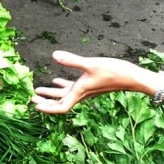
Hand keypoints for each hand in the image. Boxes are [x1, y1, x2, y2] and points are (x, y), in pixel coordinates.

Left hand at [31, 50, 155, 113]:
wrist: (133, 77)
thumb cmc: (114, 71)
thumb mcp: (91, 64)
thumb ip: (72, 60)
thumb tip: (54, 55)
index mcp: (80, 92)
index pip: (61, 107)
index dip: (47, 108)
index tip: (35, 106)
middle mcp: (81, 93)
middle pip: (60, 102)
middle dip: (45, 101)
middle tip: (31, 98)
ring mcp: (86, 89)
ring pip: (65, 94)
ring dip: (51, 93)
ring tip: (38, 90)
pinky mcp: (90, 83)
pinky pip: (73, 87)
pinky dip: (63, 85)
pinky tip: (56, 79)